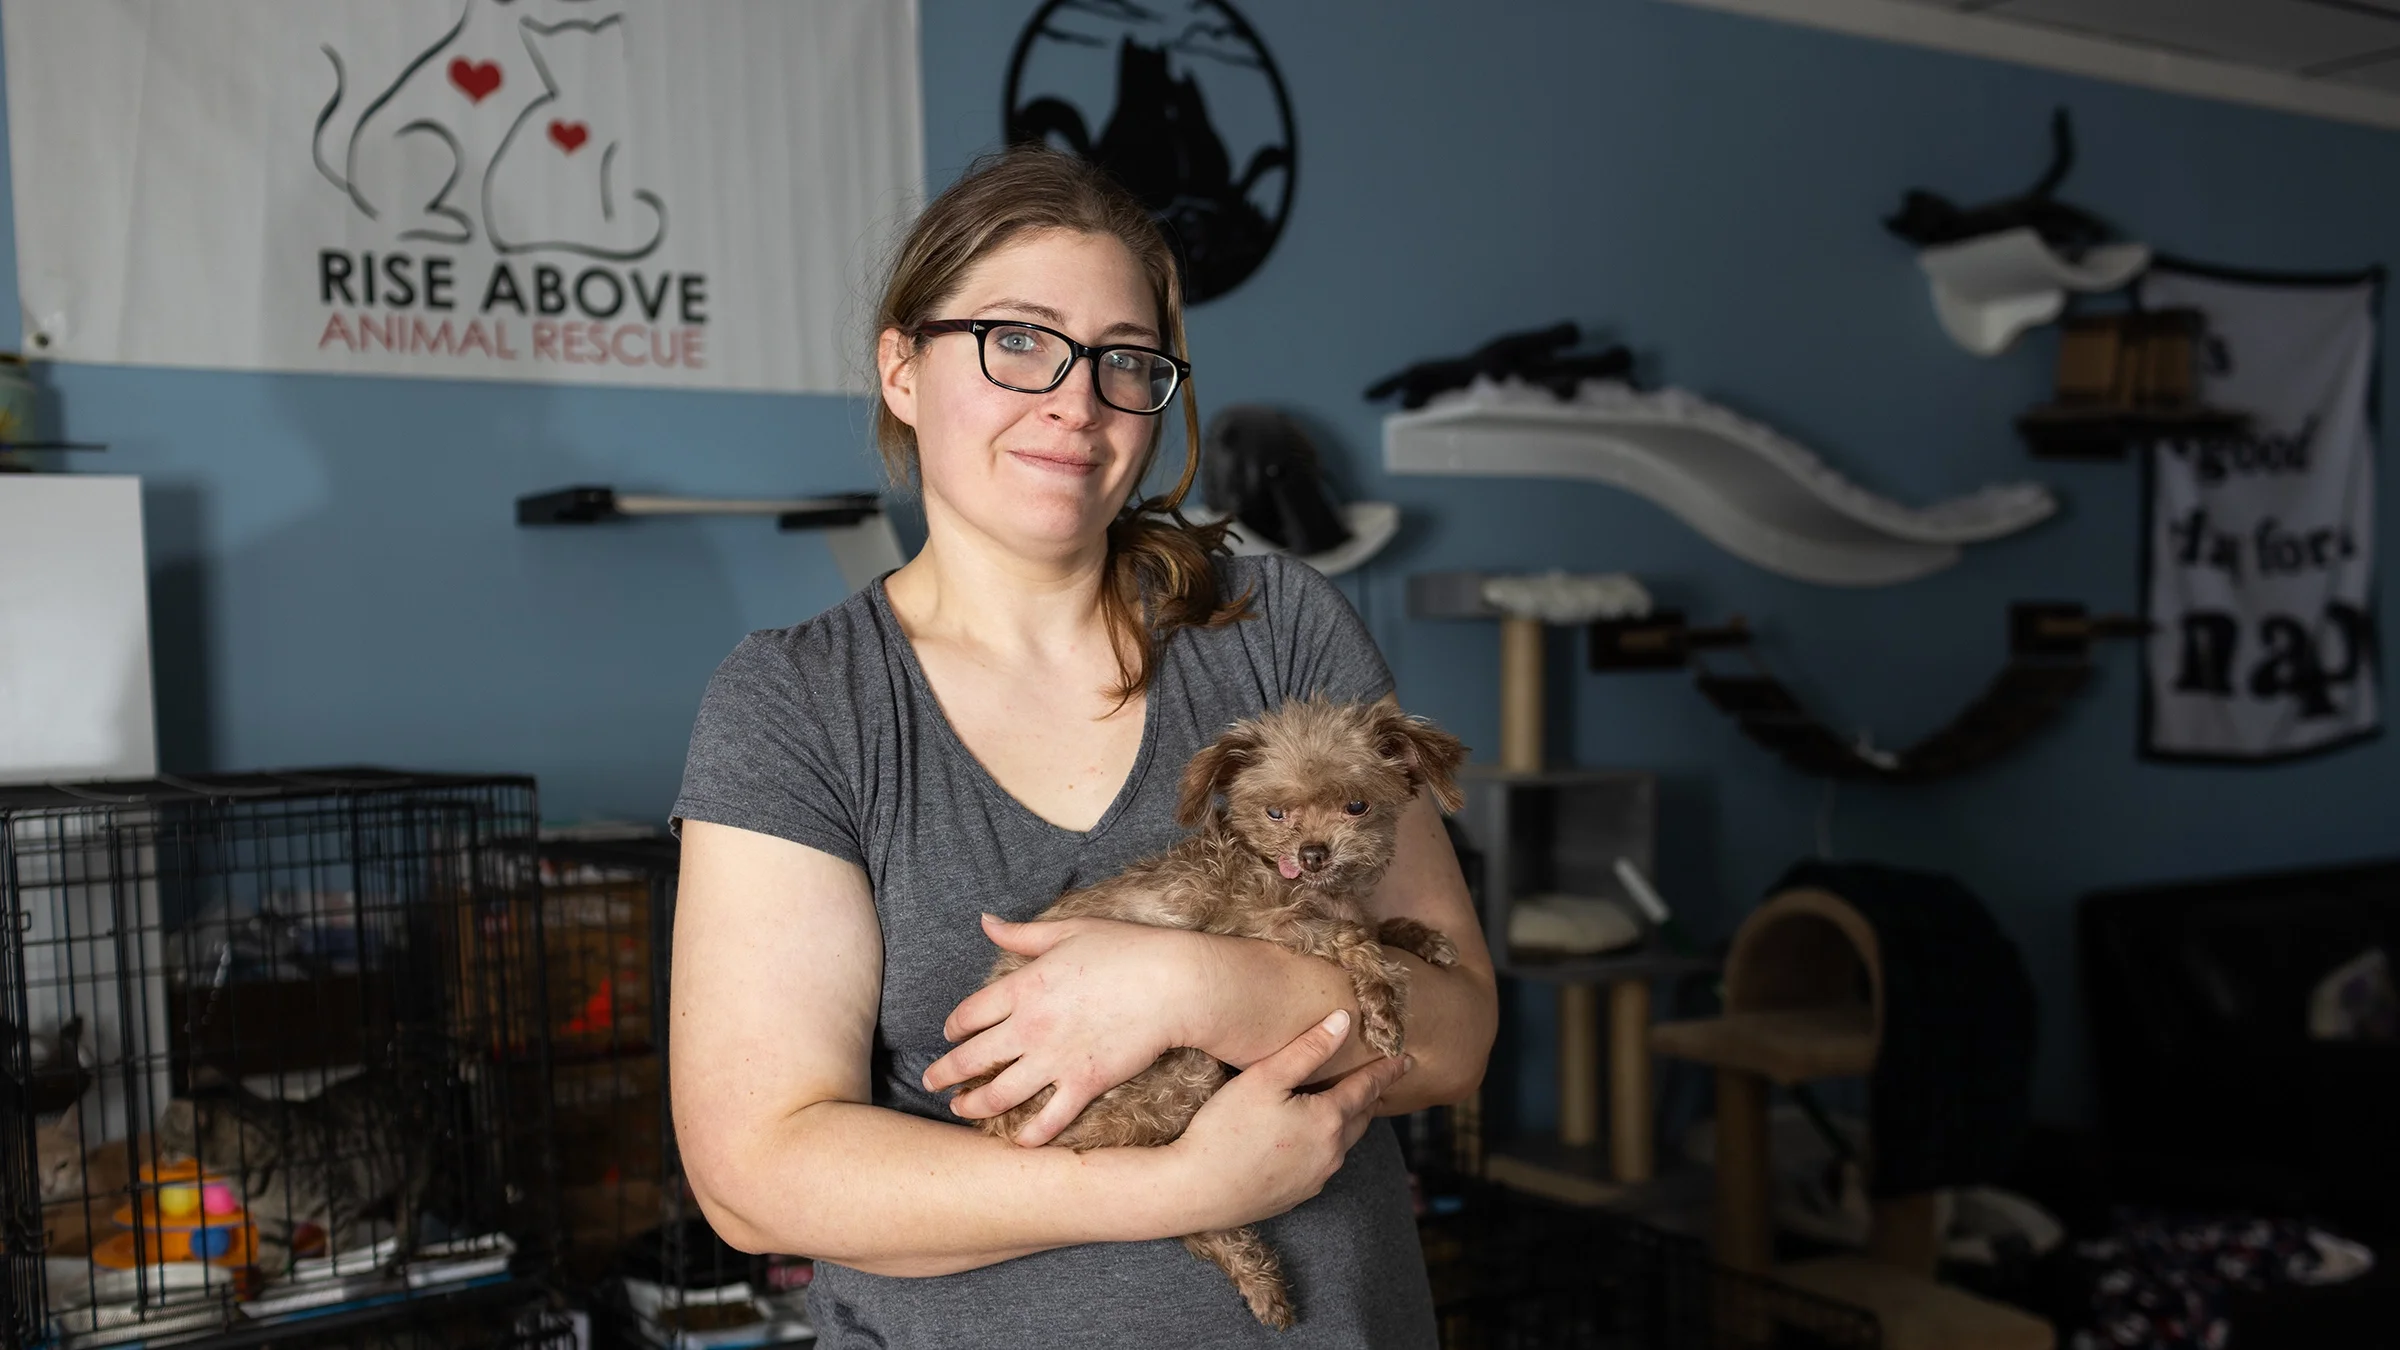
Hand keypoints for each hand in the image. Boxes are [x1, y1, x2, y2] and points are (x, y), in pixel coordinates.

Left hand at [922, 915, 1201, 1144]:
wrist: (1174, 983)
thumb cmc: (1126, 950)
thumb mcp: (1069, 930)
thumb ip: (1022, 933)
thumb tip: (985, 921)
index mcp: (1023, 987)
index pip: (969, 1013)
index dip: (952, 1028)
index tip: (948, 1036)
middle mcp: (1030, 1027)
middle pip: (972, 1058)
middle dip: (945, 1073)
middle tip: (933, 1082)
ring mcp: (1054, 1059)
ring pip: (999, 1094)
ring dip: (973, 1106)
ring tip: (960, 1110)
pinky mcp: (1083, 1084)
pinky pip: (1048, 1119)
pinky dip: (1029, 1135)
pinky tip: (1017, 1141)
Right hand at [1165, 1010, 1412, 1233]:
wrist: (1194, 1190)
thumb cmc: (1224, 1129)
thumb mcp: (1265, 1078)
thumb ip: (1308, 1049)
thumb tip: (1344, 1021)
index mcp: (1328, 1120)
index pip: (1367, 1088)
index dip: (1386, 1071)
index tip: (1406, 1059)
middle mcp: (1330, 1153)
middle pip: (1361, 1118)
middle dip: (1372, 1096)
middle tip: (1381, 1079)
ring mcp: (1315, 1179)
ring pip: (1342, 1143)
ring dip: (1349, 1121)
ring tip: (1349, 1104)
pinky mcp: (1296, 1195)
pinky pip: (1323, 1164)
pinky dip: (1326, 1144)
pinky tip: (1311, 1138)